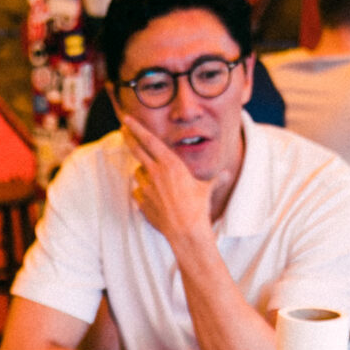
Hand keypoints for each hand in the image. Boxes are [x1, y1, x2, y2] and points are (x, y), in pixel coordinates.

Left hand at [123, 124, 215, 254]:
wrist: (187, 231)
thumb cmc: (198, 207)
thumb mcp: (207, 188)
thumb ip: (214, 179)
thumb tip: (226, 174)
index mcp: (170, 163)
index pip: (149, 140)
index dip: (136, 128)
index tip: (127, 119)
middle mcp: (155, 172)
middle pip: (136, 150)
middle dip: (128, 137)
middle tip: (123, 130)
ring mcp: (146, 187)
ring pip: (138, 173)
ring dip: (143, 172)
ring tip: (155, 180)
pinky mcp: (142, 202)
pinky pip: (138, 192)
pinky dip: (142, 192)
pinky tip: (152, 197)